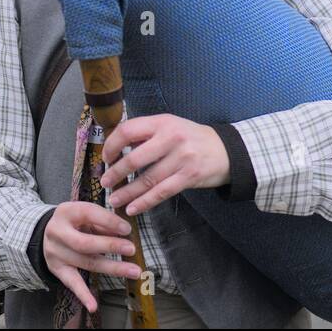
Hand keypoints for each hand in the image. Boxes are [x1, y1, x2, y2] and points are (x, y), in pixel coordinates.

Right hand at [44, 202, 140, 314]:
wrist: (46, 233)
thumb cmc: (75, 221)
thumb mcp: (86, 214)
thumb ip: (103, 221)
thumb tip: (125, 232)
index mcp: (66, 212)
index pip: (89, 214)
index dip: (109, 222)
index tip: (127, 229)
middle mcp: (57, 232)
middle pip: (85, 243)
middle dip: (110, 246)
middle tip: (131, 249)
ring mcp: (55, 253)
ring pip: (86, 263)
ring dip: (112, 268)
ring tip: (133, 271)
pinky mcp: (57, 269)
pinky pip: (71, 283)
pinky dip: (83, 295)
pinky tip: (93, 305)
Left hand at [100, 114, 230, 215]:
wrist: (226, 150)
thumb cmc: (192, 138)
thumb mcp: (171, 126)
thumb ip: (147, 134)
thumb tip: (116, 148)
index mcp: (163, 122)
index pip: (128, 130)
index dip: (112, 145)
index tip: (106, 157)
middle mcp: (172, 138)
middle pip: (134, 158)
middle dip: (115, 173)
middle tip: (105, 182)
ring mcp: (182, 158)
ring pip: (147, 179)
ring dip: (127, 192)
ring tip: (114, 200)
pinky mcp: (189, 176)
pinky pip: (161, 192)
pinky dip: (145, 202)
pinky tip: (133, 208)